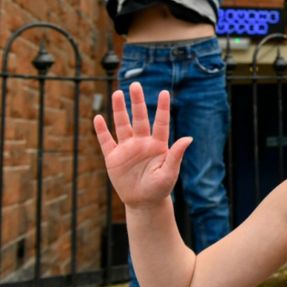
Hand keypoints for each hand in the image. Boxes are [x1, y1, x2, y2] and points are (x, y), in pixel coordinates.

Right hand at [93, 82, 191, 209]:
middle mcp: (142, 142)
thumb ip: (176, 155)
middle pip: (139, 118)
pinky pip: (106, 141)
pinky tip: (98, 117)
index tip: (164, 93)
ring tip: (117, 93)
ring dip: (119, 110)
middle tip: (135, 85)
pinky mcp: (113, 157)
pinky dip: (101, 130)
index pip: (160, 122)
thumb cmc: (160, 187)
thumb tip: (188, 138)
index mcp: (158, 144)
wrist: (144, 201)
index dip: (162, 108)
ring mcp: (127, 148)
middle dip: (137, 101)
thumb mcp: (169, 172)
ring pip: (122, 125)